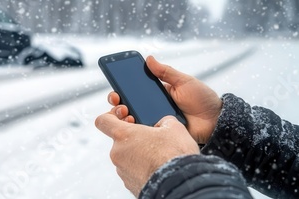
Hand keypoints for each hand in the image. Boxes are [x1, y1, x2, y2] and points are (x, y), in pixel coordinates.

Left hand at [95, 108, 199, 195]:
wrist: (179, 183)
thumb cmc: (174, 155)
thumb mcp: (173, 128)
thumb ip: (163, 121)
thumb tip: (164, 123)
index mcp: (123, 135)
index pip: (103, 121)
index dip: (110, 116)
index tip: (122, 117)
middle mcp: (117, 153)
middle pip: (119, 140)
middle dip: (134, 138)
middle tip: (152, 139)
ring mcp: (121, 170)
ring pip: (126, 156)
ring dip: (138, 154)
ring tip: (158, 156)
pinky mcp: (129, 183)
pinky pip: (132, 171)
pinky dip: (141, 168)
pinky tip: (157, 168)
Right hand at [107, 56, 221, 143]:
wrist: (216, 123)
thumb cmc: (202, 100)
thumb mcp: (184, 82)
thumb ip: (165, 72)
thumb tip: (149, 59)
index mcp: (158, 93)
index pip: (135, 88)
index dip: (122, 86)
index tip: (115, 83)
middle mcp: (153, 107)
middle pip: (129, 104)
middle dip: (118, 102)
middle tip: (117, 100)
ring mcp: (155, 121)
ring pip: (132, 119)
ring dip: (123, 115)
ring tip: (124, 112)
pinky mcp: (159, 134)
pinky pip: (143, 132)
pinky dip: (134, 129)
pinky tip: (131, 125)